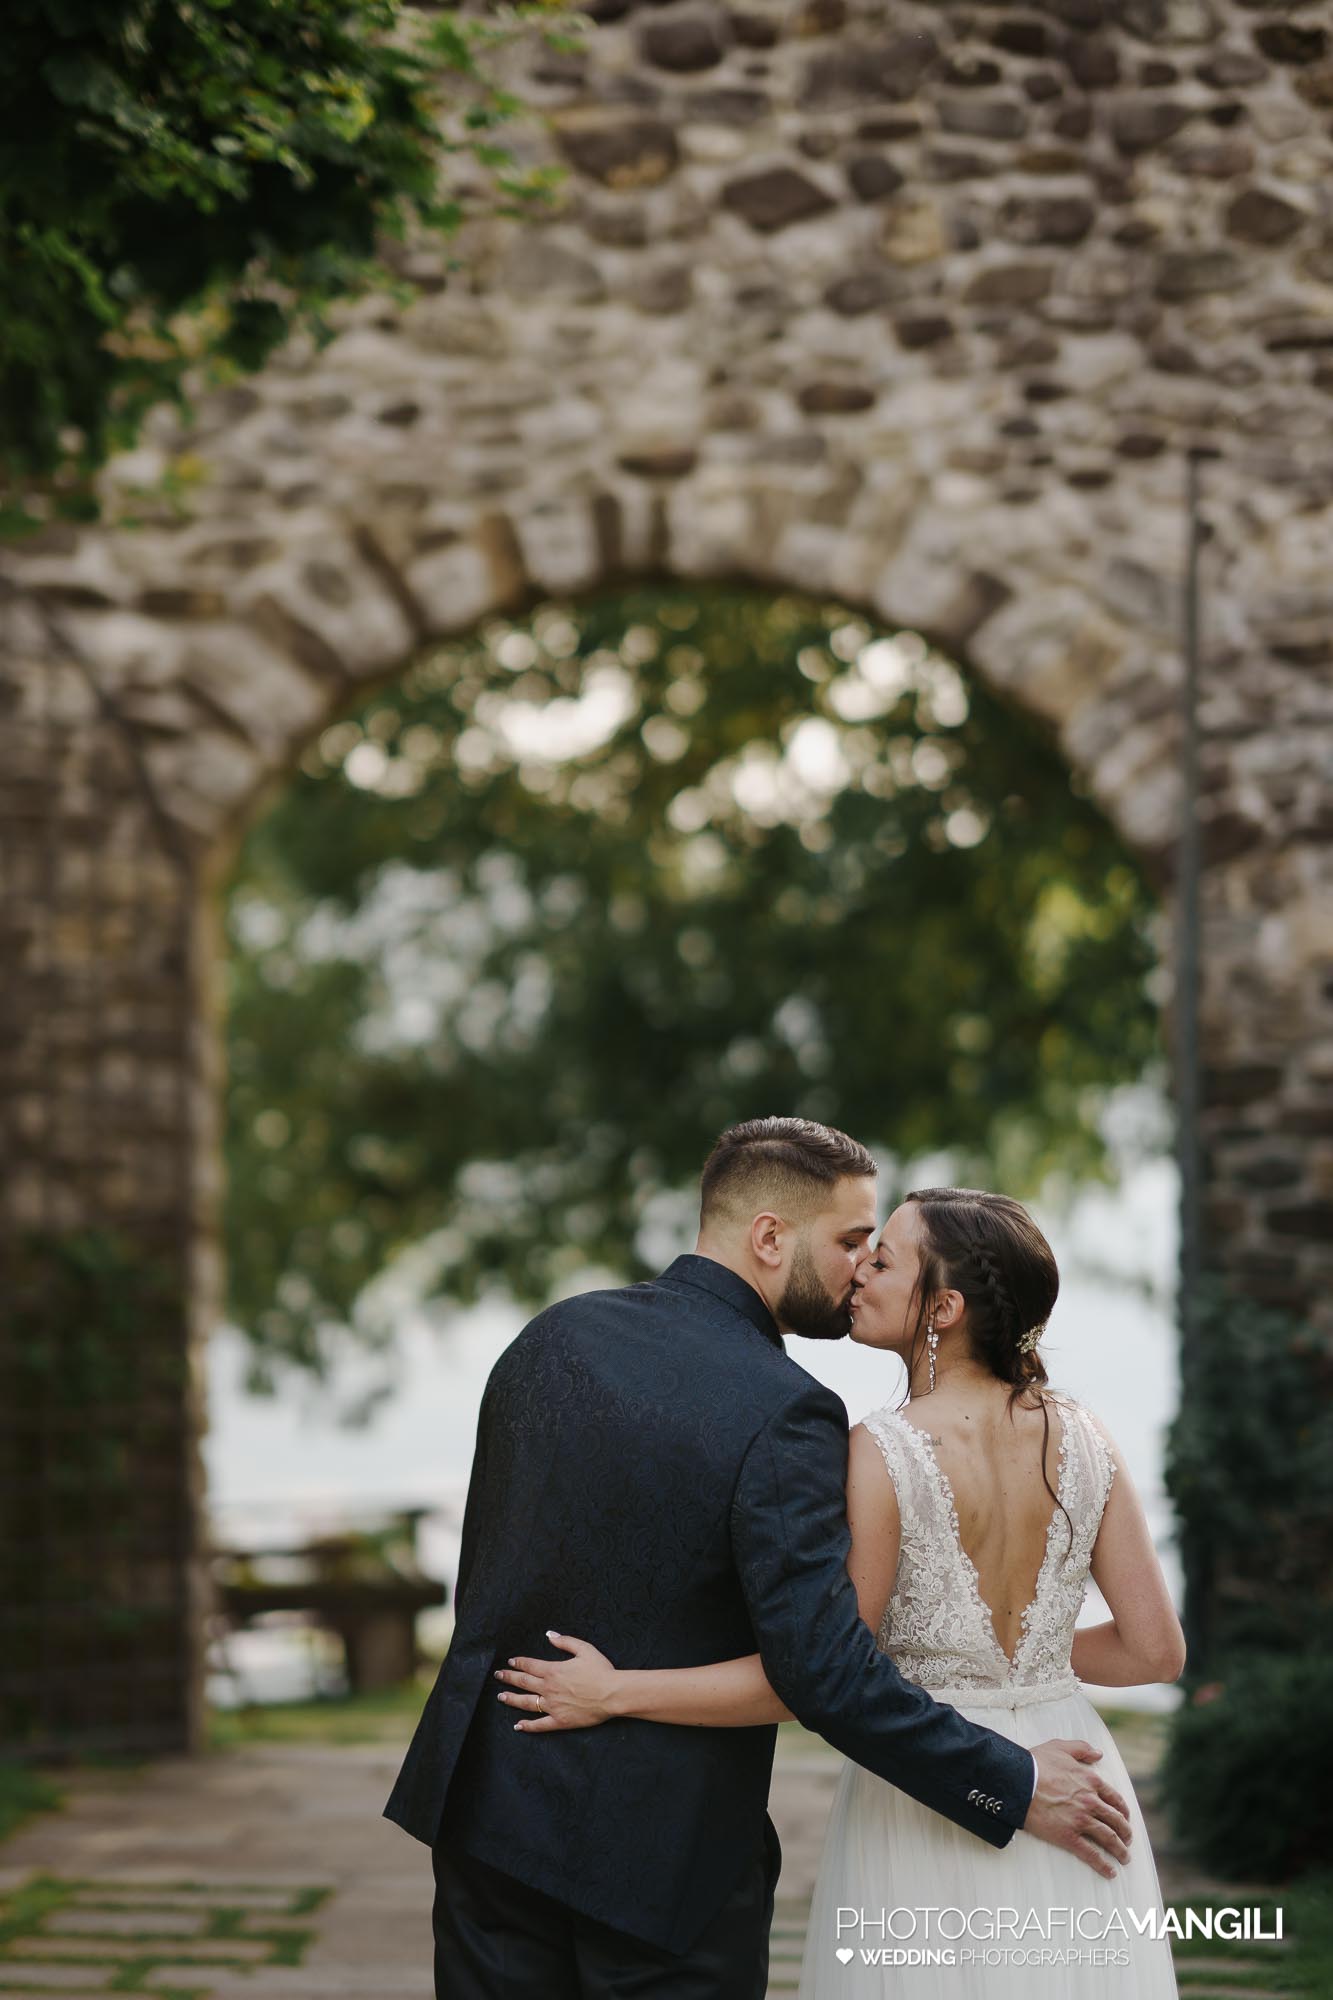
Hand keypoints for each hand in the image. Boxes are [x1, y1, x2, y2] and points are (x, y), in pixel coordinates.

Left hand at [494, 1632, 617, 1730]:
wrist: (612, 1694)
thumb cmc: (601, 1670)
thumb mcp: (584, 1649)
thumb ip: (565, 1641)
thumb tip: (549, 1634)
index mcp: (553, 1670)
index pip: (530, 1665)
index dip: (519, 1663)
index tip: (510, 1662)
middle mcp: (549, 1688)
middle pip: (523, 1682)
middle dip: (509, 1678)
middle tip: (498, 1676)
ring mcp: (552, 1706)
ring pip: (526, 1703)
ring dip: (512, 1699)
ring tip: (501, 1697)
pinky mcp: (560, 1721)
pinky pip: (540, 1725)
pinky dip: (528, 1726)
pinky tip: (518, 1726)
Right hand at [1025, 1740, 1132, 1879]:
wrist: (1017, 1781)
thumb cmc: (1035, 1763)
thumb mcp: (1060, 1747)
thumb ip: (1082, 1749)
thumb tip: (1098, 1754)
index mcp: (1090, 1780)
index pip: (1114, 1798)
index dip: (1123, 1810)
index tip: (1125, 1818)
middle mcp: (1090, 1801)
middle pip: (1115, 1820)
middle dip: (1125, 1832)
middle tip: (1127, 1840)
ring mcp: (1081, 1820)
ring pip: (1108, 1838)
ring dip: (1120, 1850)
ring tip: (1124, 1858)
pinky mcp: (1069, 1836)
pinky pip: (1091, 1854)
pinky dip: (1103, 1865)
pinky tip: (1110, 1872)